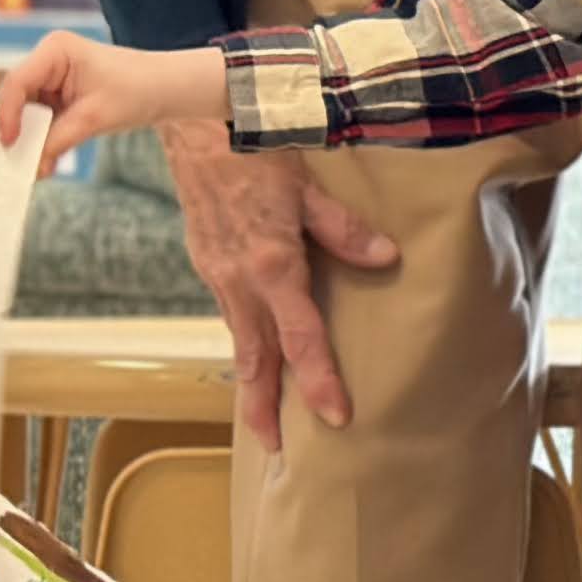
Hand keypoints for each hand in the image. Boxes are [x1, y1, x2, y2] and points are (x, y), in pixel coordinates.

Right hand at [0, 31, 226, 162]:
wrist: (171, 89)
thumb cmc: (141, 90)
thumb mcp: (95, 117)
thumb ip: (58, 140)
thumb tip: (31, 168)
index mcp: (55, 50)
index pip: (16, 83)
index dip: (7, 115)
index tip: (10, 143)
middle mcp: (48, 60)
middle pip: (17, 99)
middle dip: (19, 132)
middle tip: (16, 161)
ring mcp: (53, 79)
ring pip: (27, 114)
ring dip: (33, 140)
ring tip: (36, 165)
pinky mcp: (60, 96)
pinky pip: (42, 121)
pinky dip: (45, 140)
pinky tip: (47, 161)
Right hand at [156, 120, 399, 449]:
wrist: (195, 130)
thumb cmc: (257, 151)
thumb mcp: (309, 186)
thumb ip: (344, 228)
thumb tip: (386, 258)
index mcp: (271, 266)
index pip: (300, 337)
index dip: (317, 380)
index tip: (335, 417)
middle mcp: (240, 281)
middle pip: (256, 358)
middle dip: (264, 407)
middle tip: (275, 452)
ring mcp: (218, 276)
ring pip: (238, 341)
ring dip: (251, 382)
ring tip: (262, 420)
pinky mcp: (209, 265)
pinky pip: (230, 315)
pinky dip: (243, 344)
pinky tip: (256, 356)